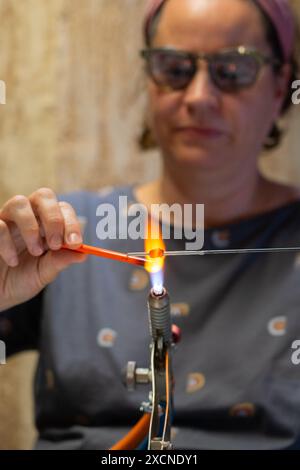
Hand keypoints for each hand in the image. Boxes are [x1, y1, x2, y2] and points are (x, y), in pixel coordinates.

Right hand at [0, 188, 85, 310]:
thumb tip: (83, 254)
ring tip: (35, 252)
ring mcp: (6, 220)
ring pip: (19, 202)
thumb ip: (59, 262)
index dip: (71, 223)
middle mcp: (27, 216)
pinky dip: (8, 244)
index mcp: (45, 224)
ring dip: (31, 228)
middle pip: (44, 196)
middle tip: (56, 244)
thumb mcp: (43, 274)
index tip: (75, 243)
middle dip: (54, 218)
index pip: (63, 209)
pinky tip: (13, 261)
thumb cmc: (19, 281)